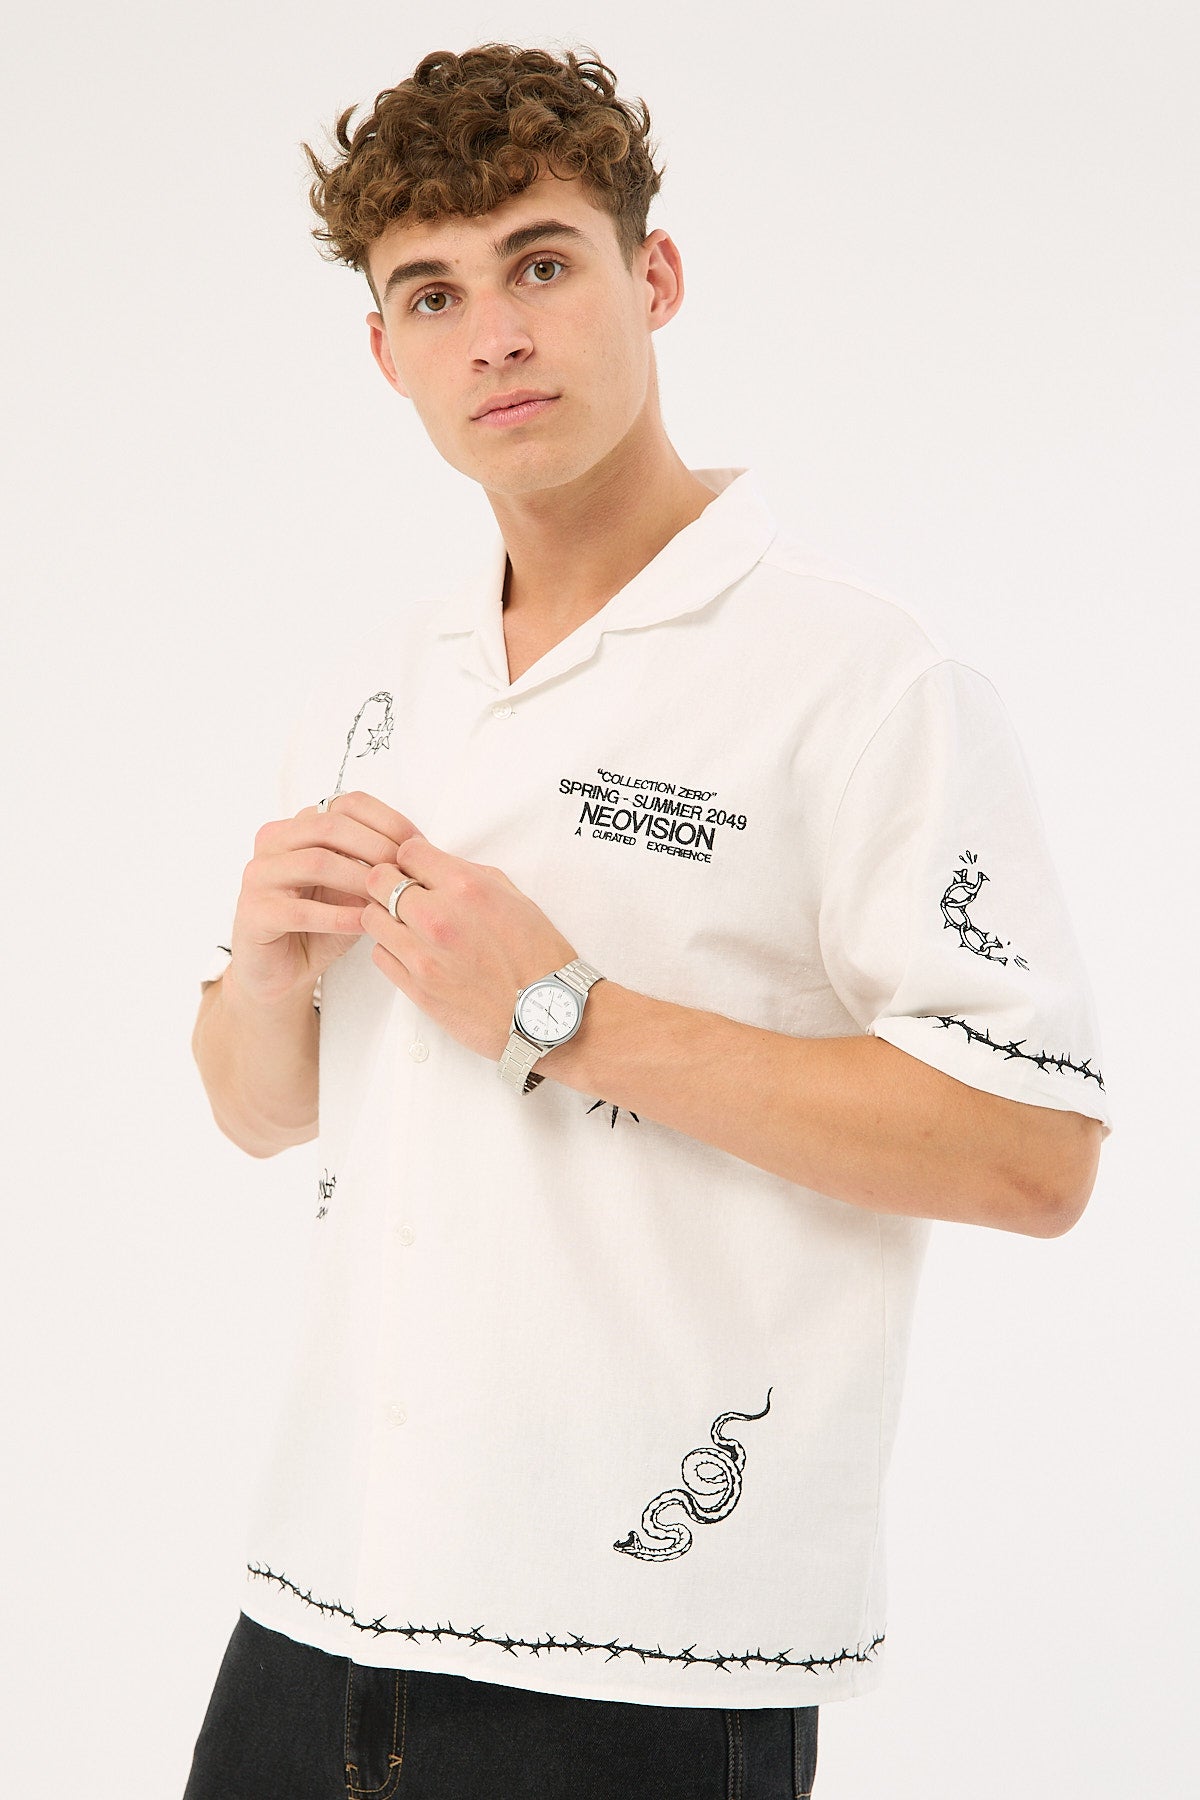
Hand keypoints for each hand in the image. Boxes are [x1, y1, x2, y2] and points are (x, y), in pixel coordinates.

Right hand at [227, 791, 418, 1006]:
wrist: (283, 970)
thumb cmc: (321, 923)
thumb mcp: (354, 888)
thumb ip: (375, 865)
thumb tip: (418, 852)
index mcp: (299, 826)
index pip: (346, 803)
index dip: (387, 821)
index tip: (417, 846)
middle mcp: (274, 842)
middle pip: (330, 826)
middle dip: (376, 847)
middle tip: (405, 872)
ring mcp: (260, 875)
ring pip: (315, 862)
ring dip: (360, 880)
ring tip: (388, 898)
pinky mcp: (254, 912)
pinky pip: (302, 911)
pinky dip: (339, 917)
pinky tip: (366, 924)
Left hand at [361, 828, 577, 1059]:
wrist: (547, 1014)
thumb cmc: (538, 956)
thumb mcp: (515, 898)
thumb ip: (470, 876)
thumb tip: (438, 867)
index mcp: (466, 887)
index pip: (408, 851)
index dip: (411, 859)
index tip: (418, 871)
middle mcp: (438, 916)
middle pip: (378, 881)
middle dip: (389, 882)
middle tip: (405, 895)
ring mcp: (423, 954)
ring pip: (371, 918)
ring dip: (386, 917)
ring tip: (409, 927)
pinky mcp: (416, 987)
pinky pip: (380, 955)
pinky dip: (391, 950)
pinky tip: (414, 953)